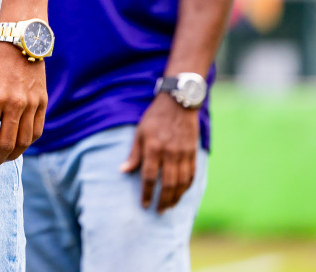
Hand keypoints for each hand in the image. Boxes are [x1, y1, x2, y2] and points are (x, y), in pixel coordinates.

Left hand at [0, 42, 46, 168]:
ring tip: (3, 158)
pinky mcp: (43, 102)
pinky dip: (29, 142)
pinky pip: (37, 130)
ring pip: (25, 141)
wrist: (21, 42)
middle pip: (7, 143)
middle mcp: (15, 104)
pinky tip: (19, 146)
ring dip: (13, 155)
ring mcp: (32, 104)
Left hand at [121, 93, 199, 211]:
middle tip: (158, 211)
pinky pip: (191, 175)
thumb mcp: (139, 132)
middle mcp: (170, 153)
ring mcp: (184, 154)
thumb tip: (123, 171)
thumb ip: (134, 153)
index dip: (146, 193)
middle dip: (162, 200)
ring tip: (169, 207)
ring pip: (181, 182)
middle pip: (167, 183)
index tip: (144, 204)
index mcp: (153, 148)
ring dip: (176, 197)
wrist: (179, 103)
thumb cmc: (155, 117)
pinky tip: (181, 194)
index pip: (149, 176)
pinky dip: (187, 187)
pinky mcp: (193, 153)